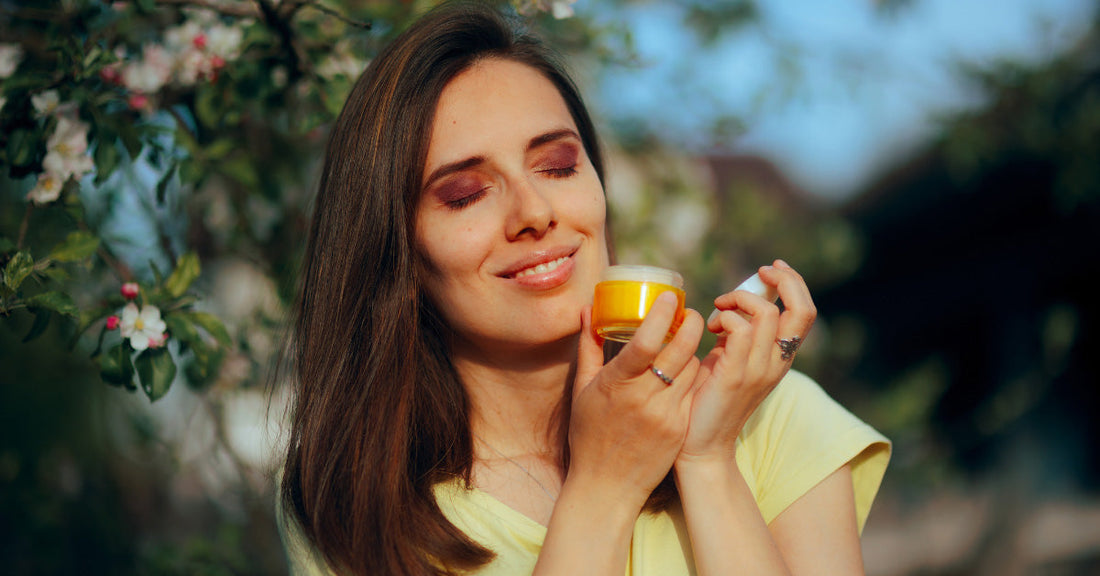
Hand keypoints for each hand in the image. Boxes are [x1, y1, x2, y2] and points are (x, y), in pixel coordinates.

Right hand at [568, 291, 704, 505]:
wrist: (606, 486)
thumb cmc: (589, 435)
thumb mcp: (582, 390)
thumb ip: (588, 348)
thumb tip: (586, 311)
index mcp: (617, 385)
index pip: (647, 342)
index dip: (663, 315)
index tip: (671, 297)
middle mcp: (644, 399)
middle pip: (681, 351)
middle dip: (691, 325)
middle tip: (689, 313)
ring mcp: (666, 416)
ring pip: (692, 369)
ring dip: (691, 351)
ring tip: (685, 341)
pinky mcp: (680, 429)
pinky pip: (694, 392)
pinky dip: (691, 377)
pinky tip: (684, 370)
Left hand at [677, 259, 816, 464]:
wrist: (702, 445)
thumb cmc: (709, 399)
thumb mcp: (731, 360)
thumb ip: (739, 336)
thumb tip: (732, 305)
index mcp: (781, 358)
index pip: (805, 313)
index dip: (794, 283)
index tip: (770, 269)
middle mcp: (778, 363)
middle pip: (802, 309)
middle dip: (783, 280)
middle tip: (758, 273)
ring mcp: (759, 370)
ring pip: (766, 313)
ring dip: (739, 299)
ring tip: (719, 309)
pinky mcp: (735, 376)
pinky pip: (739, 330)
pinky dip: (725, 317)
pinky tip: (712, 328)